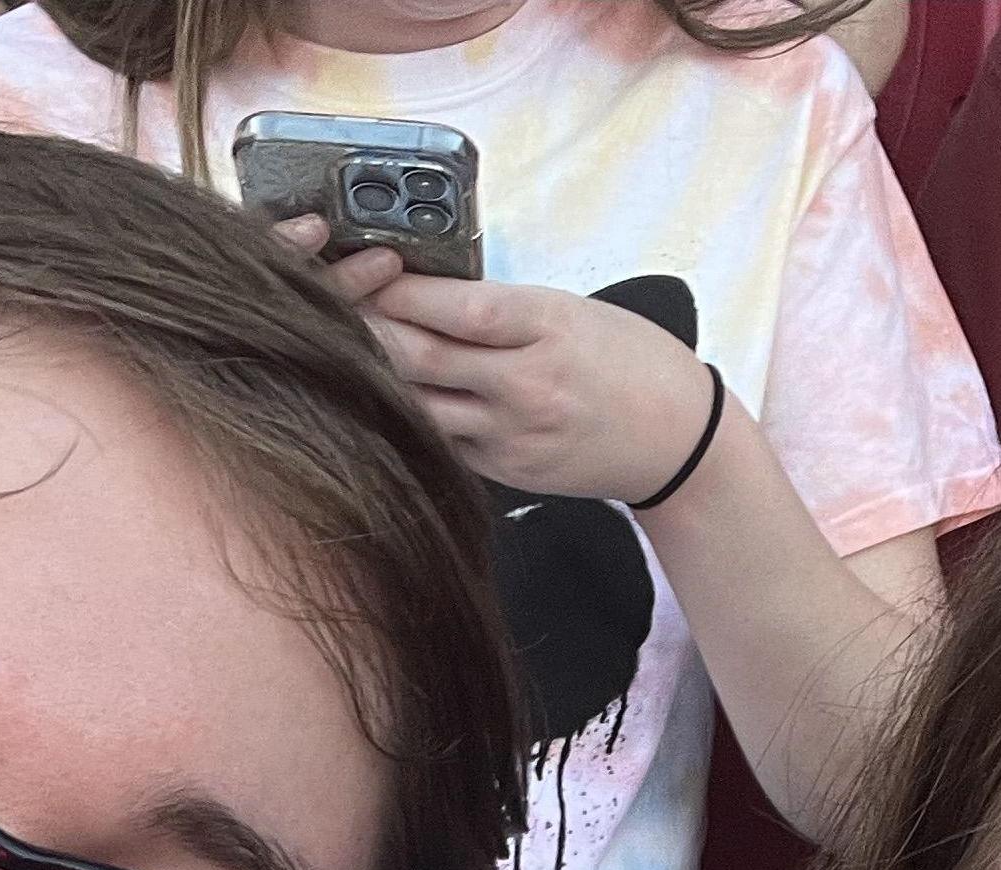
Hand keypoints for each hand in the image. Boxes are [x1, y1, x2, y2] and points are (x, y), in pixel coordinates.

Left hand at [293, 242, 718, 505]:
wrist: (675, 438)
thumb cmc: (624, 360)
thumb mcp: (567, 310)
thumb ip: (498, 308)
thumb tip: (417, 294)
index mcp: (543, 327)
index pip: (452, 306)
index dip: (395, 289)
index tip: (361, 267)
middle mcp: (524, 384)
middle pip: (422, 357)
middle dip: (367, 330)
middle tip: (325, 308)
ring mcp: (512, 434)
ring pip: (421, 404)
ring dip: (376, 379)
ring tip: (338, 354)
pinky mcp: (506, 470)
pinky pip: (441, 440)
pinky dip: (409, 416)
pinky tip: (382, 400)